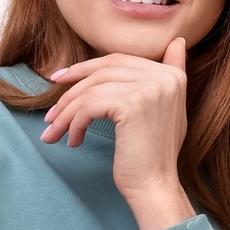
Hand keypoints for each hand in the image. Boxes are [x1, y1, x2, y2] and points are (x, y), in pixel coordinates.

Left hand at [41, 37, 194, 229]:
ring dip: (67, 111)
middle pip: (104, 70)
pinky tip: (73, 141)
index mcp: (171, 75)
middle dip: (73, 87)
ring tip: (54, 130)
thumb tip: (177, 41)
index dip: (88, 67)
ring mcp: (150, 88)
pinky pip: (90, 105)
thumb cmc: (152, 157)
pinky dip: (74, 123)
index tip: (63, 79)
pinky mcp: (132, 104)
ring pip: (93, 89)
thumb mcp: (166, 109)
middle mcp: (165, 76)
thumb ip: (170, 75)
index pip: (120, 61)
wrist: (155, 188)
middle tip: (52, 107)